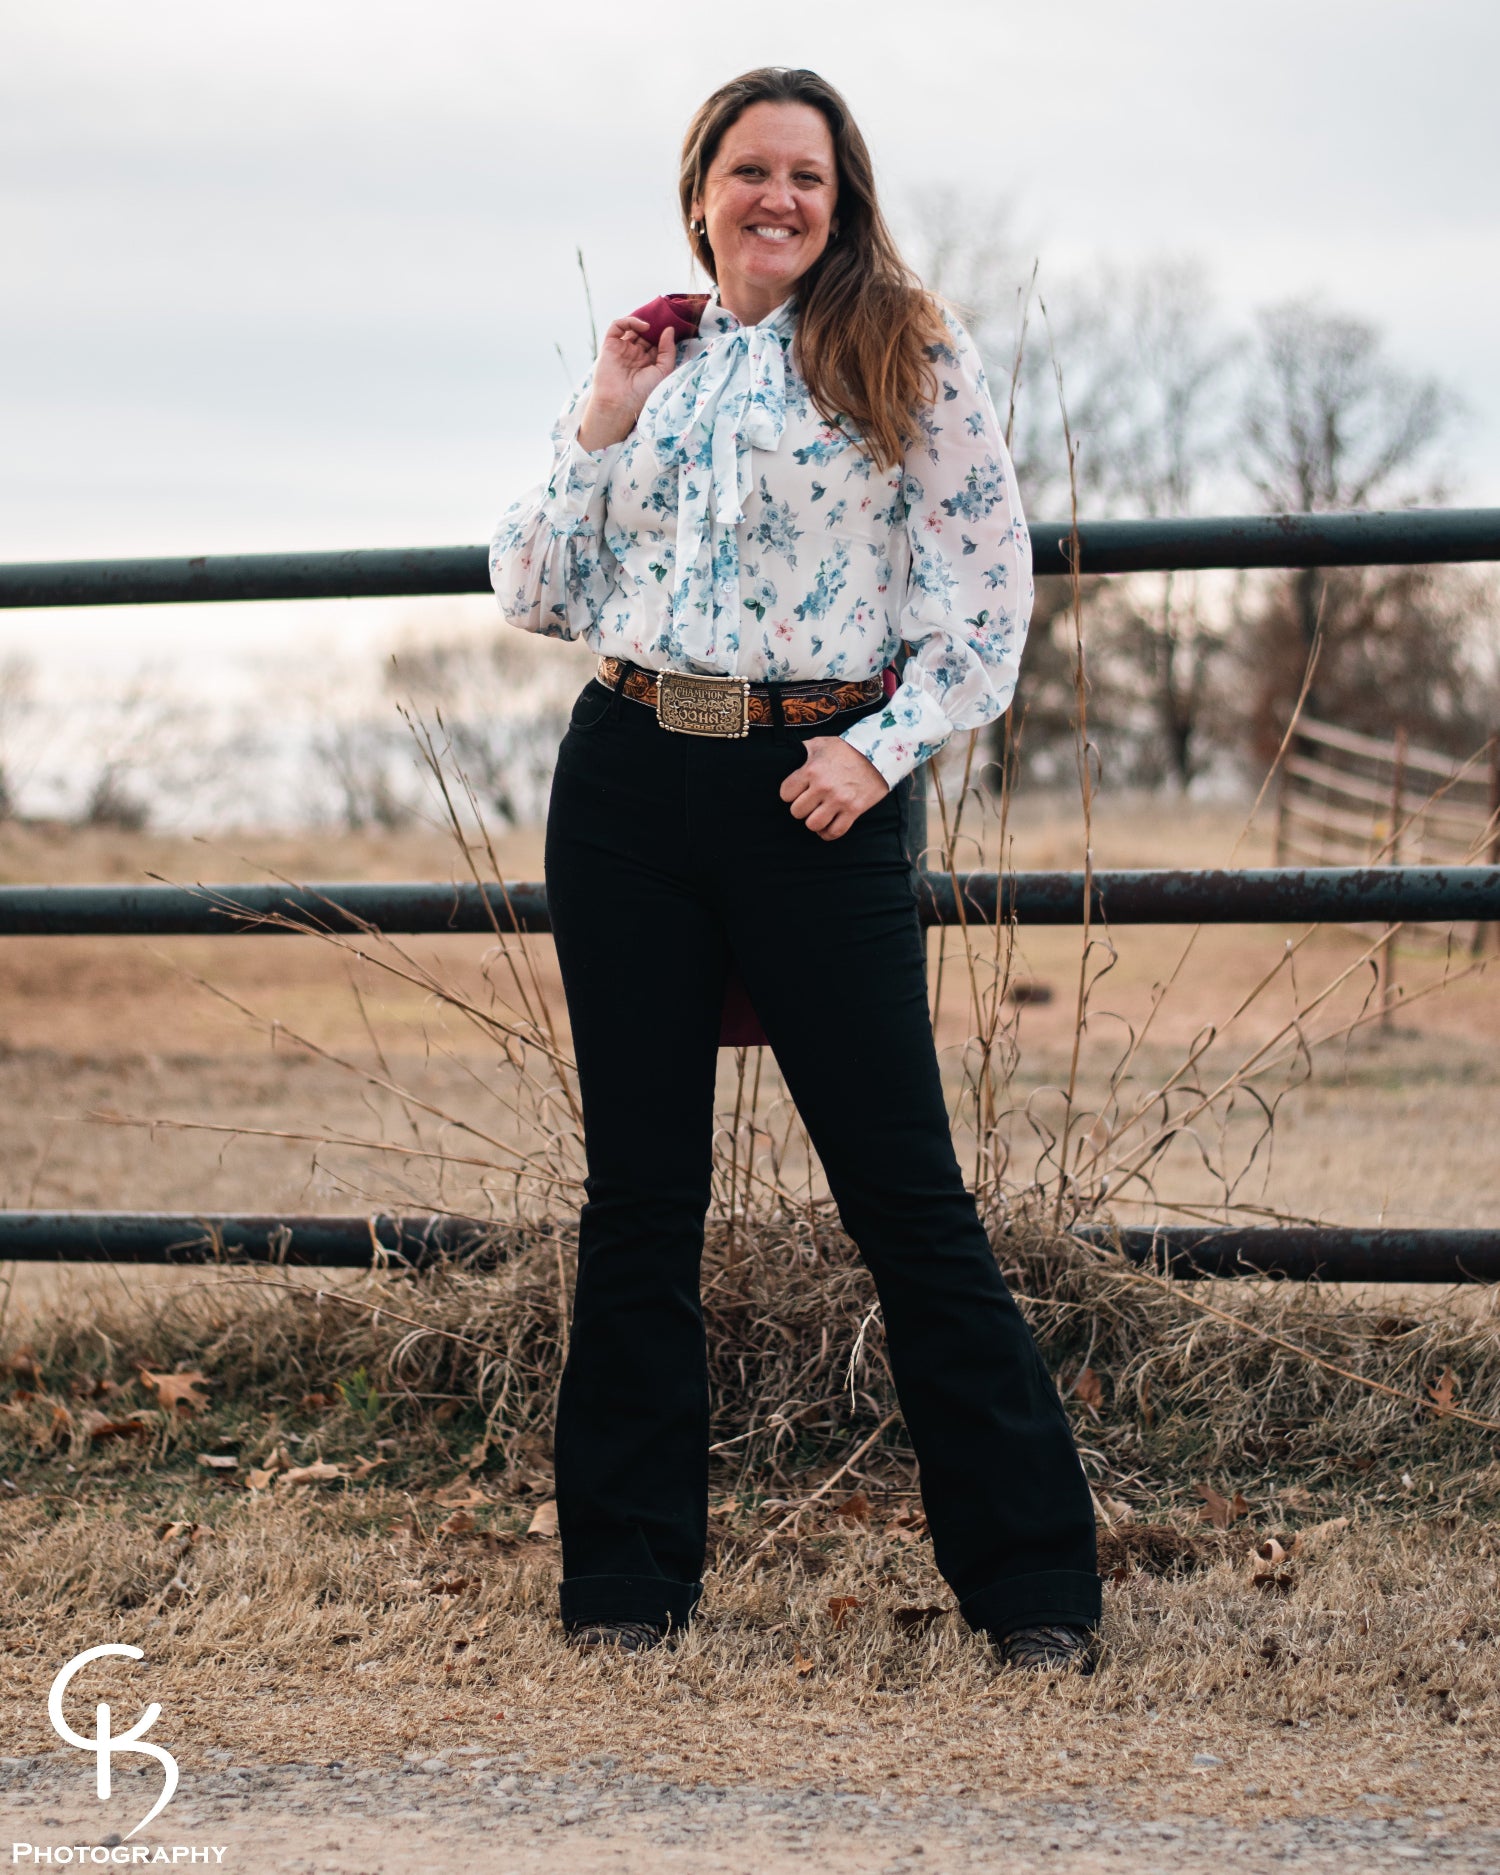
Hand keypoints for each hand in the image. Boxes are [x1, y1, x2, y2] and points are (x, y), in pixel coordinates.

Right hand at [577, 316, 679, 450]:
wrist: (619, 402)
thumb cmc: (643, 392)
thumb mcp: (664, 371)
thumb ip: (668, 350)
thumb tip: (670, 329)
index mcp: (649, 363)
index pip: (657, 343)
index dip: (665, 334)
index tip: (674, 328)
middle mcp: (635, 355)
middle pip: (645, 334)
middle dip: (655, 327)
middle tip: (664, 320)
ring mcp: (622, 349)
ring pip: (632, 328)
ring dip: (644, 323)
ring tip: (654, 325)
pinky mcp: (610, 345)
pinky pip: (617, 326)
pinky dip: (629, 321)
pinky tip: (643, 327)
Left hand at [779, 736, 889, 840]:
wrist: (879, 752)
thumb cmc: (847, 748)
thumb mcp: (821, 743)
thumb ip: (802, 750)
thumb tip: (789, 755)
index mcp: (811, 770)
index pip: (785, 793)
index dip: (790, 794)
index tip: (797, 792)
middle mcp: (823, 786)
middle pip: (797, 812)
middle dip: (801, 809)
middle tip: (809, 803)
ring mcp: (839, 800)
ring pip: (813, 825)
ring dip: (814, 822)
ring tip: (818, 815)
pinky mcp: (854, 810)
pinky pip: (835, 832)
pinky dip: (828, 833)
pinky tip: (827, 826)